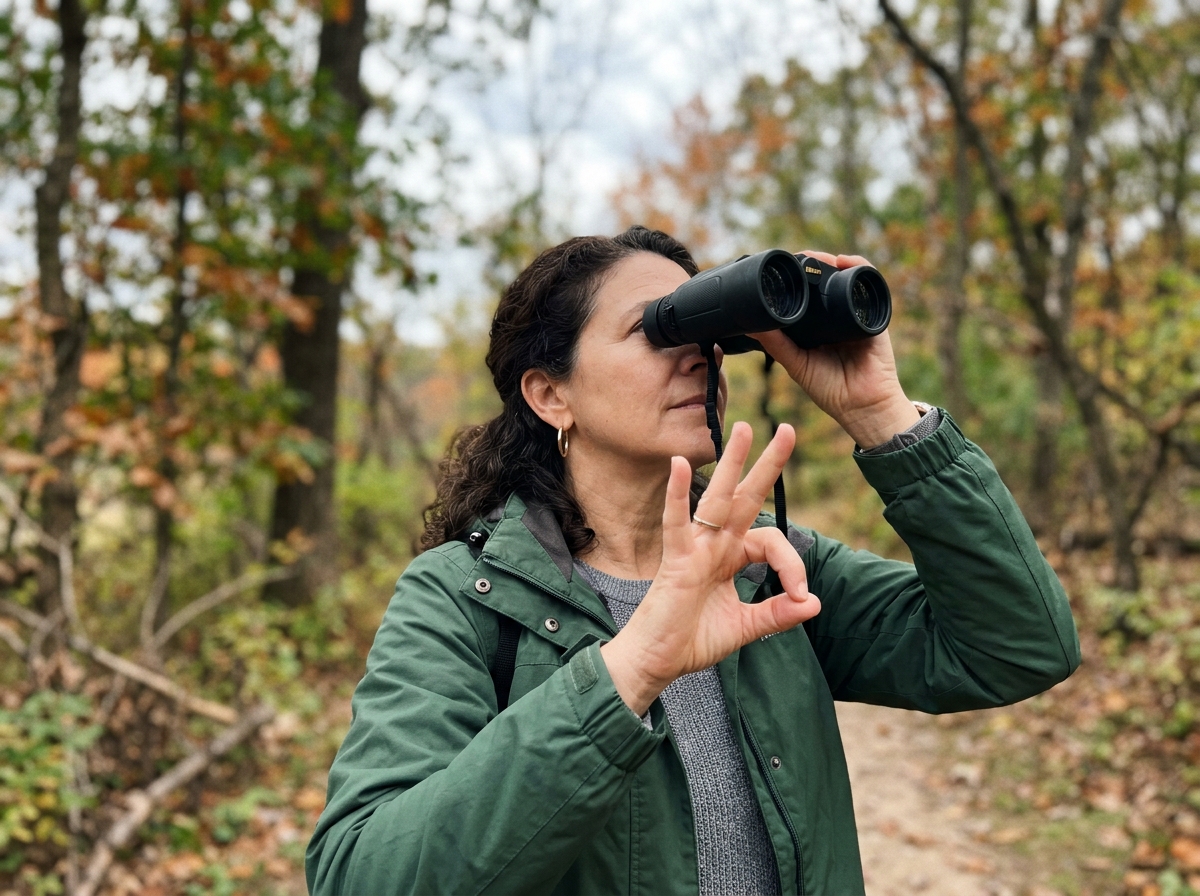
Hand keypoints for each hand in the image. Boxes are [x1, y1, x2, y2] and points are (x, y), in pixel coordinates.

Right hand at [599, 422, 820, 714]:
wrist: (657, 663)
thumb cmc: (692, 641)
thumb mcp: (745, 627)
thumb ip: (777, 614)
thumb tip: (814, 603)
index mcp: (730, 557)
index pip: (769, 542)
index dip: (792, 564)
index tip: (800, 595)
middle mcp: (714, 546)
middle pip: (744, 497)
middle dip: (766, 465)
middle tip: (787, 429)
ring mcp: (694, 549)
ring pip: (716, 498)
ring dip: (730, 463)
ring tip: (743, 428)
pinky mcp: (675, 560)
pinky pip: (676, 522)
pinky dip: (676, 495)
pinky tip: (678, 465)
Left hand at [751, 250, 918, 447]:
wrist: (863, 405)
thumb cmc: (830, 389)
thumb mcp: (796, 364)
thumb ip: (775, 344)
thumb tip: (748, 326)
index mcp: (815, 326)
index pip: (803, 294)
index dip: (793, 279)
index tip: (778, 269)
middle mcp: (834, 316)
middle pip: (822, 281)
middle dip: (810, 265)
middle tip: (796, 259)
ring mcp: (854, 313)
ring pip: (844, 278)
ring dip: (831, 262)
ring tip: (817, 258)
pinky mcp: (873, 314)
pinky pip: (870, 284)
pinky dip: (860, 267)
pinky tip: (845, 261)